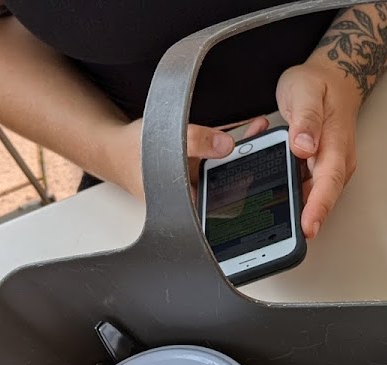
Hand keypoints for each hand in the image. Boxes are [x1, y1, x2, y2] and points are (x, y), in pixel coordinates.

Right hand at [108, 117, 268, 199]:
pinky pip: (226, 157)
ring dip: (250, 154)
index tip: (260, 189)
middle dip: (253, 172)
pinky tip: (254, 131)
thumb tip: (226, 145)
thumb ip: (195, 141)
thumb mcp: (163, 141)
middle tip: (271, 154)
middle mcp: (197, 196)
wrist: (115, 146)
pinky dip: (240, 144)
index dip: (242, 204)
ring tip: (266, 136)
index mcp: (186, 206)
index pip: (220, 212)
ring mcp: (201, 181)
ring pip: (232, 171)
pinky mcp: (204, 166)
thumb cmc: (130, 154)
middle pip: (232, 189)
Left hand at [277, 61, 362, 238]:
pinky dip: (286, 193)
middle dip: (302, 219)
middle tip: (279, 237)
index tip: (308, 227)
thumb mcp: (305, 91)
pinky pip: (304, 188)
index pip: (328, 182)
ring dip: (290, 207)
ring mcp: (329, 167)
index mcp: (335, 145)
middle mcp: (336, 161)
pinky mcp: (319, 169)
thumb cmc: (319, 84)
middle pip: (321, 198)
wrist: (334, 79)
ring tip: (265, 216)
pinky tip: (268, 193)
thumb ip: (306, 118)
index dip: (318, 207)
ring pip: (310, 197)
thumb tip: (304, 145)